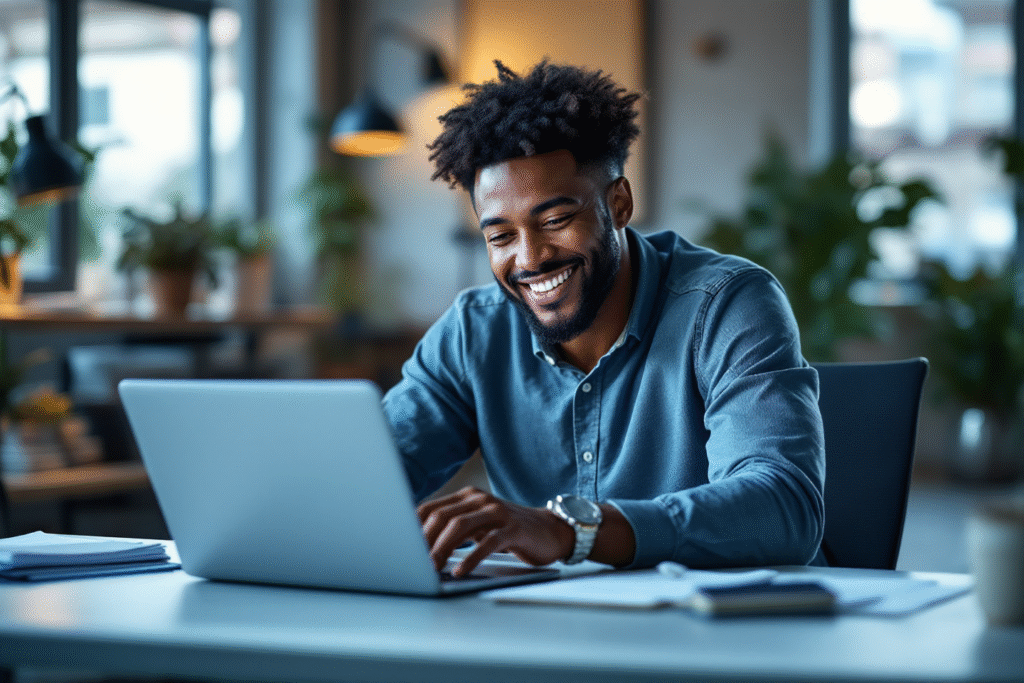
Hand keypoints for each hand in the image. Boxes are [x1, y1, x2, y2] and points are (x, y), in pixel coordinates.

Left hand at [417, 487, 572, 576]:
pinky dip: (470, 558)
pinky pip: (487, 542)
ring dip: (441, 549)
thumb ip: (453, 527)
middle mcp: (480, 500)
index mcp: (467, 497)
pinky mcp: (512, 529)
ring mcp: (497, 513)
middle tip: (411, 563)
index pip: (431, 509)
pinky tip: (459, 571)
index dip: (413, 528)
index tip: (400, 549)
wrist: (550, 530)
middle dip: (423, 541)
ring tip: (431, 568)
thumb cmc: (508, 531)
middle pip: (442, 516)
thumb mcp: (478, 524)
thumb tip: (418, 546)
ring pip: (460, 526)